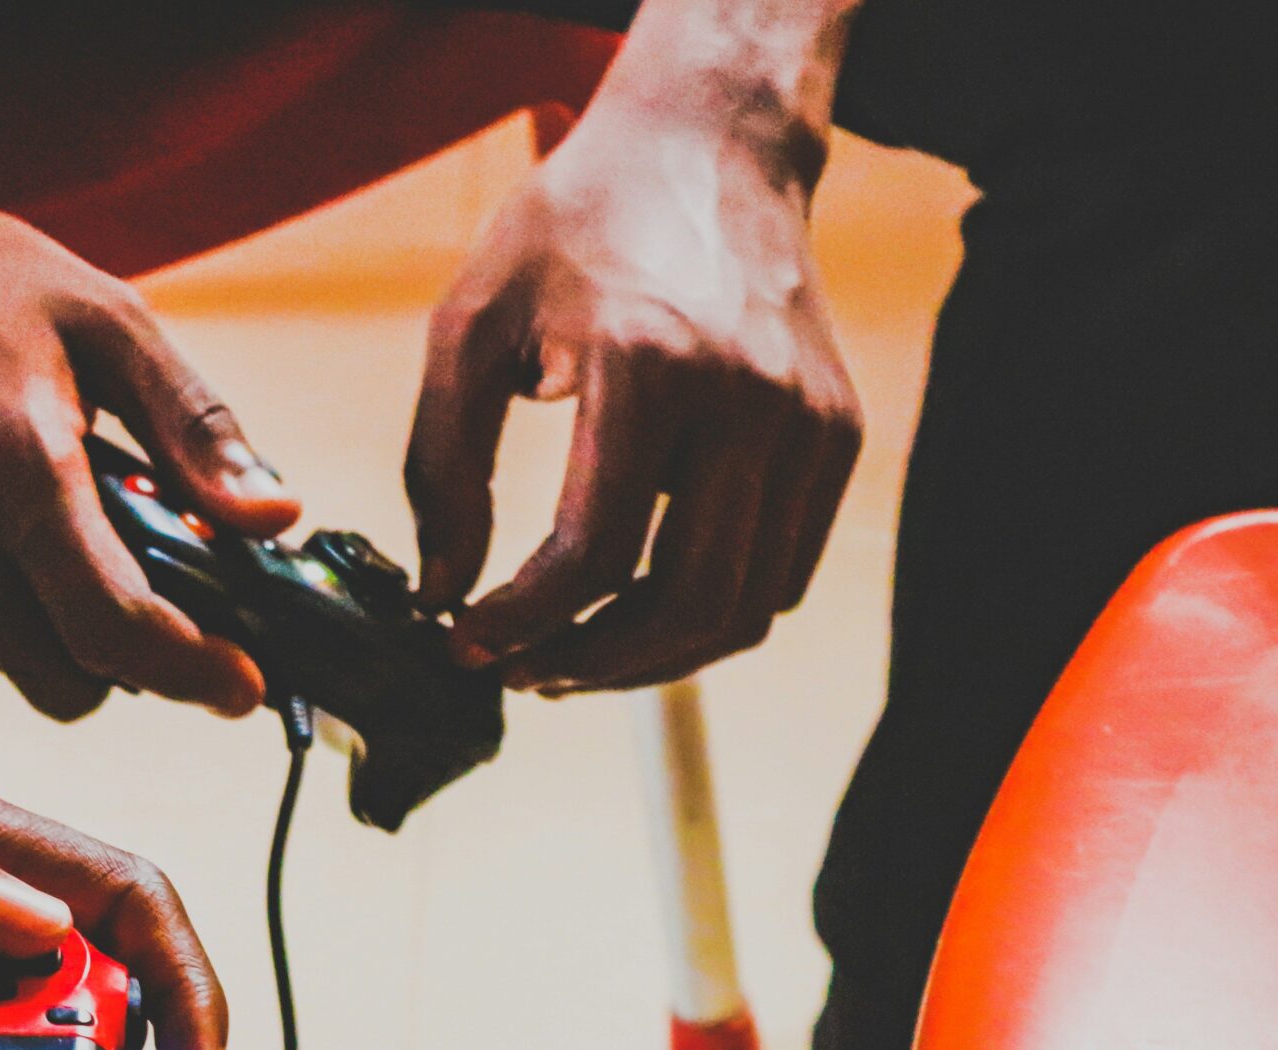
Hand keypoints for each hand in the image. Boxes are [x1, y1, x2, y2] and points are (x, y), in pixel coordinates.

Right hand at [0, 190, 299, 719]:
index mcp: (17, 470)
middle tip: (143, 582)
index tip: (240, 689)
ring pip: (11, 661)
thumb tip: (277, 518)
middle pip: (69, 679)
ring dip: (49, 619)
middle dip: (123, 652)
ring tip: (36, 516)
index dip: (192, 673)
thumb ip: (196, 429)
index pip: (115, 630)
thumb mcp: (103, 320)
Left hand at [406, 83, 861, 692]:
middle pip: (687, 603)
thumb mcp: (469, 325)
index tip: (462, 644)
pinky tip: (635, 606)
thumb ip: (442, 466)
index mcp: (650, 364)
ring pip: (746, 608)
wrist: (706, 147)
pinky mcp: (836, 434)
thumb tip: (441, 590)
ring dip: (653, 660)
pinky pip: (780, 572)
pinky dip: (708, 614)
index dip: (518, 625)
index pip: (591, 554)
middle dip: (592, 666)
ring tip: (571, 657)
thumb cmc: (573, 230)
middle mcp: (750, 399)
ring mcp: (809, 421)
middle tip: (520, 673)